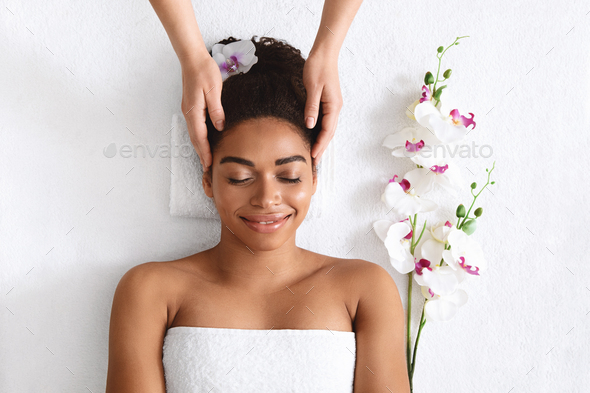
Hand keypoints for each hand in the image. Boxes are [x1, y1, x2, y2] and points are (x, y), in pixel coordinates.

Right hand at [180, 55, 224, 170]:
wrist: (192, 58)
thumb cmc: (204, 71)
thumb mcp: (213, 90)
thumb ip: (216, 109)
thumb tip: (219, 127)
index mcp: (194, 111)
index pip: (199, 137)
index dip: (204, 152)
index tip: (208, 164)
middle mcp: (189, 113)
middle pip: (195, 139)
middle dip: (201, 154)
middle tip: (207, 168)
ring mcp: (188, 110)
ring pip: (194, 134)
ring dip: (199, 147)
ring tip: (206, 159)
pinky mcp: (191, 106)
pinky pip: (195, 126)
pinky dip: (198, 137)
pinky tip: (204, 141)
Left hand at [302, 51, 342, 166]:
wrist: (324, 53)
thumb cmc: (318, 67)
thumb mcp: (312, 87)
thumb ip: (311, 107)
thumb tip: (309, 125)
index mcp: (333, 106)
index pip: (327, 131)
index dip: (320, 145)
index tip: (313, 156)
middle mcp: (335, 107)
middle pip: (329, 133)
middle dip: (322, 147)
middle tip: (315, 162)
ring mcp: (332, 105)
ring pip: (328, 128)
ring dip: (322, 141)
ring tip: (314, 153)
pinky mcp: (328, 102)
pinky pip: (325, 121)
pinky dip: (320, 131)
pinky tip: (314, 137)